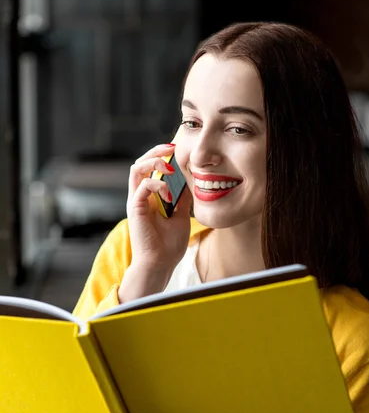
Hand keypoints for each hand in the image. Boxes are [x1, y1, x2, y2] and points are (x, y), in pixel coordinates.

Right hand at [119, 143, 191, 301]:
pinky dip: (157, 185)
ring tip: (168, 167)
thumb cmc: (168, 246)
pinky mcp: (135, 209)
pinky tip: (170, 195)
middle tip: (172, 148)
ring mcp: (136, 202)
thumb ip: (181, 200)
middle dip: (155, 151)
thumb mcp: (180, 217)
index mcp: (149, 198)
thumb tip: (189, 184)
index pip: (150, 169)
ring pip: (136, 169)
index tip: (177, 150)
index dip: (161, 156)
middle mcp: (140, 197)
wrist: (160, 265)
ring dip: (153, 163)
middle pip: (140, 163)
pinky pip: (142, 186)